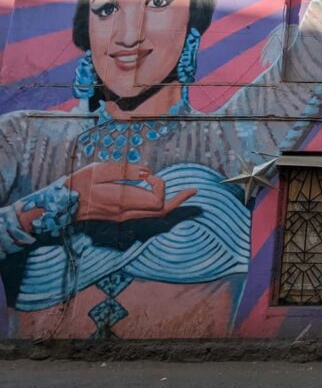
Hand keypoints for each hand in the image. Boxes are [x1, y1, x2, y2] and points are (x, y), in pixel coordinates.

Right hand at [68, 163, 196, 221]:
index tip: (148, 175)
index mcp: (123, 201)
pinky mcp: (121, 217)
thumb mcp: (99, 170)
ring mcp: (124, 217)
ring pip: (155, 214)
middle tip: (193, 191)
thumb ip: (126, 170)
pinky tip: (163, 196)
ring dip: (171, 203)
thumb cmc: (78, 184)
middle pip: (162, 211)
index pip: (157, 199)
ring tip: (186, 194)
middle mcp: (127, 213)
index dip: (160, 185)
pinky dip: (159, 204)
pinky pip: (146, 213)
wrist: (61, 206)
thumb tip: (149, 171)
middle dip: (178, 200)